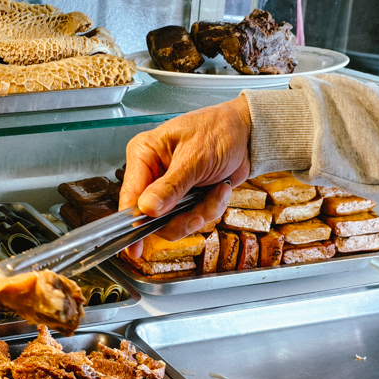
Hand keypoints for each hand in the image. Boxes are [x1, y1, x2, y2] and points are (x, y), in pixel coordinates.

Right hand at [119, 95, 251, 257]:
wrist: (248, 134)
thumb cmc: (220, 131)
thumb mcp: (195, 158)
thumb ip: (171, 186)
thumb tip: (147, 209)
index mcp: (144, 154)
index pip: (130, 195)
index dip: (132, 224)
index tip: (133, 247)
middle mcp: (152, 172)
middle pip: (152, 216)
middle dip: (181, 218)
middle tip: (199, 213)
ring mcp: (168, 187)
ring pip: (173, 222)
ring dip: (200, 212)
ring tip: (216, 192)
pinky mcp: (185, 197)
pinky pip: (191, 217)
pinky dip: (210, 208)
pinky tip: (219, 189)